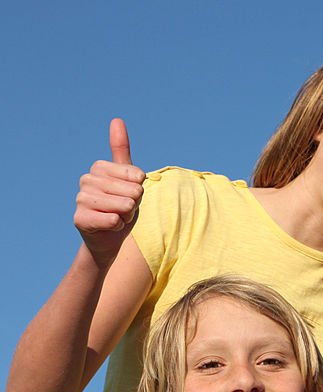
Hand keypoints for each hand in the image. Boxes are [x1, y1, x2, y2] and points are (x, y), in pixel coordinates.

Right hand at [73, 118, 145, 265]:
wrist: (110, 239)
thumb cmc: (122, 206)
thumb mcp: (128, 178)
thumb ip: (122, 150)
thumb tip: (116, 119)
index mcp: (99, 167)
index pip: (136, 175)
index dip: (140, 188)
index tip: (130, 194)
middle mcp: (86, 180)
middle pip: (132, 190)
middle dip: (135, 204)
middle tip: (124, 209)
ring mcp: (80, 199)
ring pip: (123, 205)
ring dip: (128, 215)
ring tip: (118, 216)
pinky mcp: (79, 219)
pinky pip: (112, 220)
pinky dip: (118, 226)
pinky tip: (111, 226)